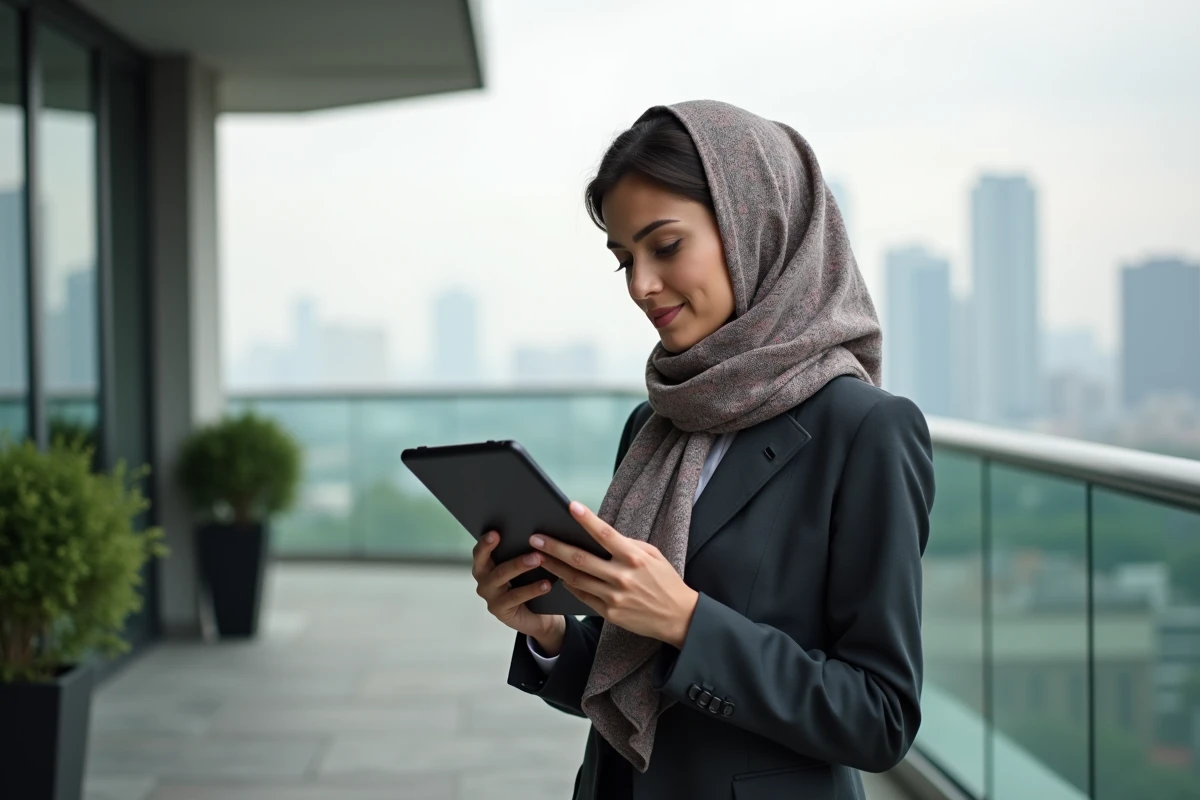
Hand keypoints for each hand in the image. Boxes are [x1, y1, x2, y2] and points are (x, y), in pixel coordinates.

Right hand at [471, 531, 564, 645]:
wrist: (537, 616)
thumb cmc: (528, 584)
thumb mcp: (523, 567)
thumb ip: (520, 551)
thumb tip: (534, 533)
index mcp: (485, 566)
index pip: (479, 552)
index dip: (485, 542)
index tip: (495, 533)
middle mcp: (483, 580)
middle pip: (486, 563)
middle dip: (501, 549)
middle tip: (527, 543)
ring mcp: (490, 596)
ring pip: (501, 577)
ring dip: (520, 566)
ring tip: (538, 559)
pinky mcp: (499, 610)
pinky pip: (515, 597)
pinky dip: (532, 589)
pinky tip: (546, 584)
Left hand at [531, 501, 698, 648]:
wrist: (678, 617)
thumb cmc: (665, 581)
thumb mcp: (653, 555)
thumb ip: (627, 545)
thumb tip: (602, 535)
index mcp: (634, 558)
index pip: (606, 534)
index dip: (586, 519)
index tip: (570, 506)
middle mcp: (622, 576)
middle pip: (580, 559)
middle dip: (554, 547)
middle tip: (535, 538)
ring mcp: (613, 596)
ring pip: (576, 579)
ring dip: (554, 567)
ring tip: (538, 557)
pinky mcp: (609, 612)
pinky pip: (582, 596)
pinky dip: (569, 585)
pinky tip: (557, 576)